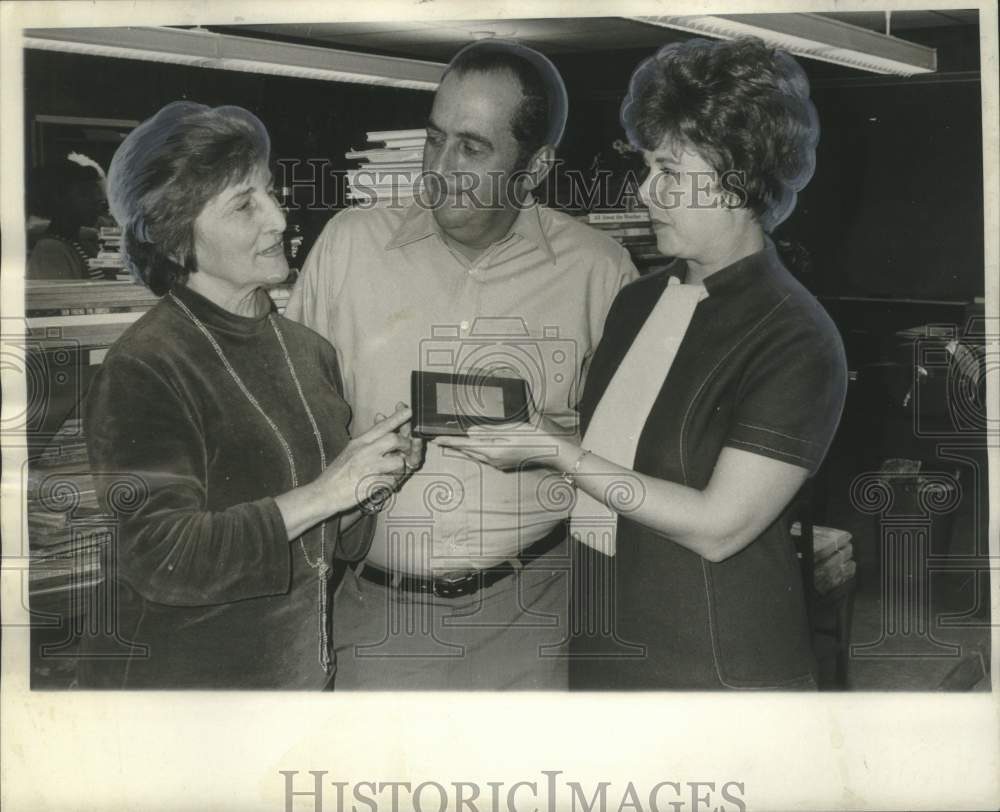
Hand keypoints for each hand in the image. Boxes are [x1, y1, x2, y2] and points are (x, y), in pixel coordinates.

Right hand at [313, 405, 412, 511]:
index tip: (409, 410)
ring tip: (390, 473)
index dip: (398, 417)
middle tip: (406, 452)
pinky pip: (392, 481)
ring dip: (399, 469)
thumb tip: (381, 417)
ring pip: (398, 462)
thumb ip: (369, 437)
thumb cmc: (338, 473)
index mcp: (359, 442)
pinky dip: (391, 484)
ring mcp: (368, 467)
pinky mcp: (371, 484)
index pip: (382, 426)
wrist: (323, 493)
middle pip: (394, 439)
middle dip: (406, 445)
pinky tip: (381, 485)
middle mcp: (364, 452)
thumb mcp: (351, 450)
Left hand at [434, 412, 576, 471]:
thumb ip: (489, 431)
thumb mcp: (511, 429)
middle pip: (467, 451)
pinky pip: (483, 457)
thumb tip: (470, 432)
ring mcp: (498, 463)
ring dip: (462, 449)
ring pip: (474, 455)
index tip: (435, 439)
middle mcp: (493, 459)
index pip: (465, 444)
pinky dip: (474, 451)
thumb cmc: (534, 437)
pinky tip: (473, 446)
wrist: (551, 452)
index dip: (449, 441)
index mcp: (493, 450)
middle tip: (438, 440)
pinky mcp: (503, 464)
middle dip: (452, 445)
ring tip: (451, 443)